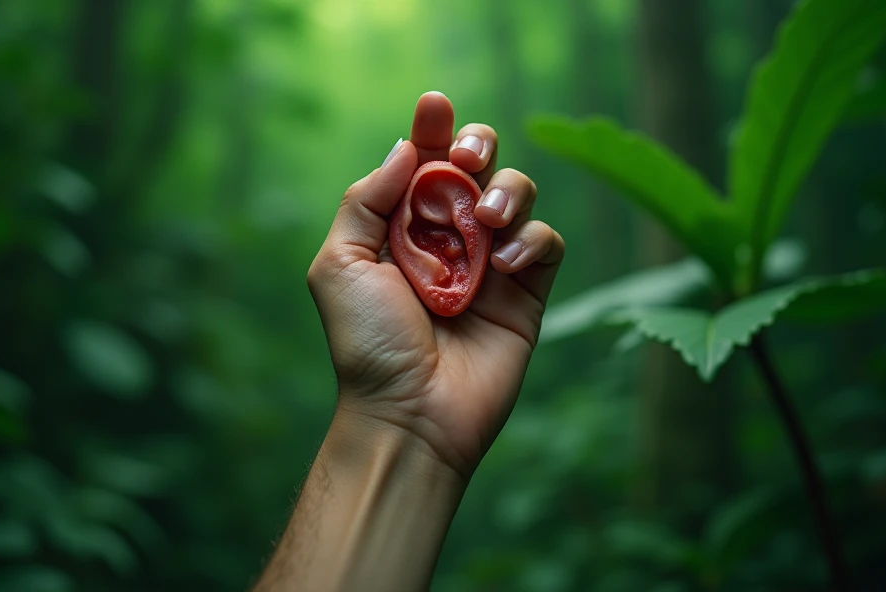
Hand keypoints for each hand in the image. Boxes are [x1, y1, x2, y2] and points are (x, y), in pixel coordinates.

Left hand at [308, 92, 564, 477]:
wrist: (409, 413)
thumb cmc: (367, 343)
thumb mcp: (340, 263)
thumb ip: (367, 199)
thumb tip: (407, 148)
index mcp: (401, 227)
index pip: (422, 162)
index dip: (431, 129)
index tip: (434, 105)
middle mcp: (448, 237)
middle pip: (477, 165)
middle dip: (477, 145)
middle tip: (465, 160)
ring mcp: (490, 263)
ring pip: (516, 193)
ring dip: (506, 190)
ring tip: (486, 220)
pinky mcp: (527, 291)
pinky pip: (545, 241)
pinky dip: (532, 238)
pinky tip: (506, 261)